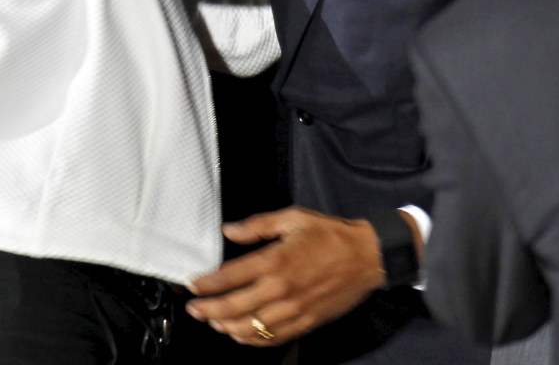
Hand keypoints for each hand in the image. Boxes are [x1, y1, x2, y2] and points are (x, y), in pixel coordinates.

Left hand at [185, 207, 383, 345]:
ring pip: (251, 327)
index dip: (206, 283)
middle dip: (208, 309)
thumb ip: (257, 226)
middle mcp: (281, 289)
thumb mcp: (293, 218)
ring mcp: (293, 310)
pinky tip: (240, 334)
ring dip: (226, 326)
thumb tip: (229, 231)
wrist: (367, 257)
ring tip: (213, 321)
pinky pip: (273, 337)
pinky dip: (253, 339)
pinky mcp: (306, 322)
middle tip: (193, 309)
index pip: (230, 277)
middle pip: (234, 307)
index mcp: (275, 261)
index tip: (192, 284)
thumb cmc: (330, 235)